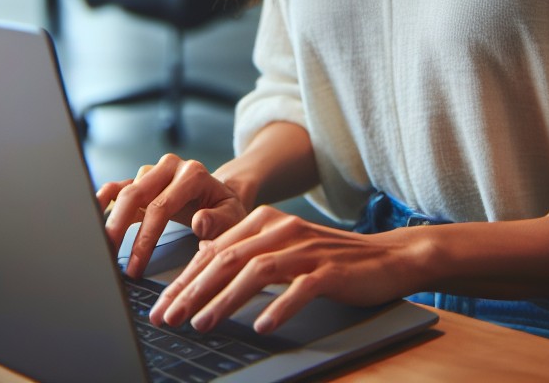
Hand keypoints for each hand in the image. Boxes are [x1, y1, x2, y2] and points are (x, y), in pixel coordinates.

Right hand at [97, 153, 249, 278]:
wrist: (222, 195)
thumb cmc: (227, 210)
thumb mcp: (233, 217)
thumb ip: (219, 221)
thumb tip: (199, 222)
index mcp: (193, 174)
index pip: (161, 206)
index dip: (144, 238)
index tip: (134, 267)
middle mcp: (170, 167)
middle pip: (136, 195)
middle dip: (118, 229)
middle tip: (108, 259)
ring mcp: (155, 172)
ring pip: (124, 191)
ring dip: (109, 220)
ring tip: (100, 247)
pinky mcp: (143, 181)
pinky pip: (119, 186)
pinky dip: (104, 199)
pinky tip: (92, 213)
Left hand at [150, 206, 409, 334]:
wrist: (386, 257)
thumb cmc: (330, 259)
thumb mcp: (283, 249)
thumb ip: (246, 251)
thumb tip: (204, 262)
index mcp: (265, 221)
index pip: (215, 251)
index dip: (185, 279)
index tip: (162, 306)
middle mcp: (282, 229)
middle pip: (228, 259)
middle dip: (193, 290)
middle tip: (169, 318)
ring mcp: (306, 248)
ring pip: (256, 271)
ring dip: (225, 300)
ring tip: (202, 323)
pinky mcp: (330, 269)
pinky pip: (299, 288)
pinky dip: (278, 307)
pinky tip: (262, 326)